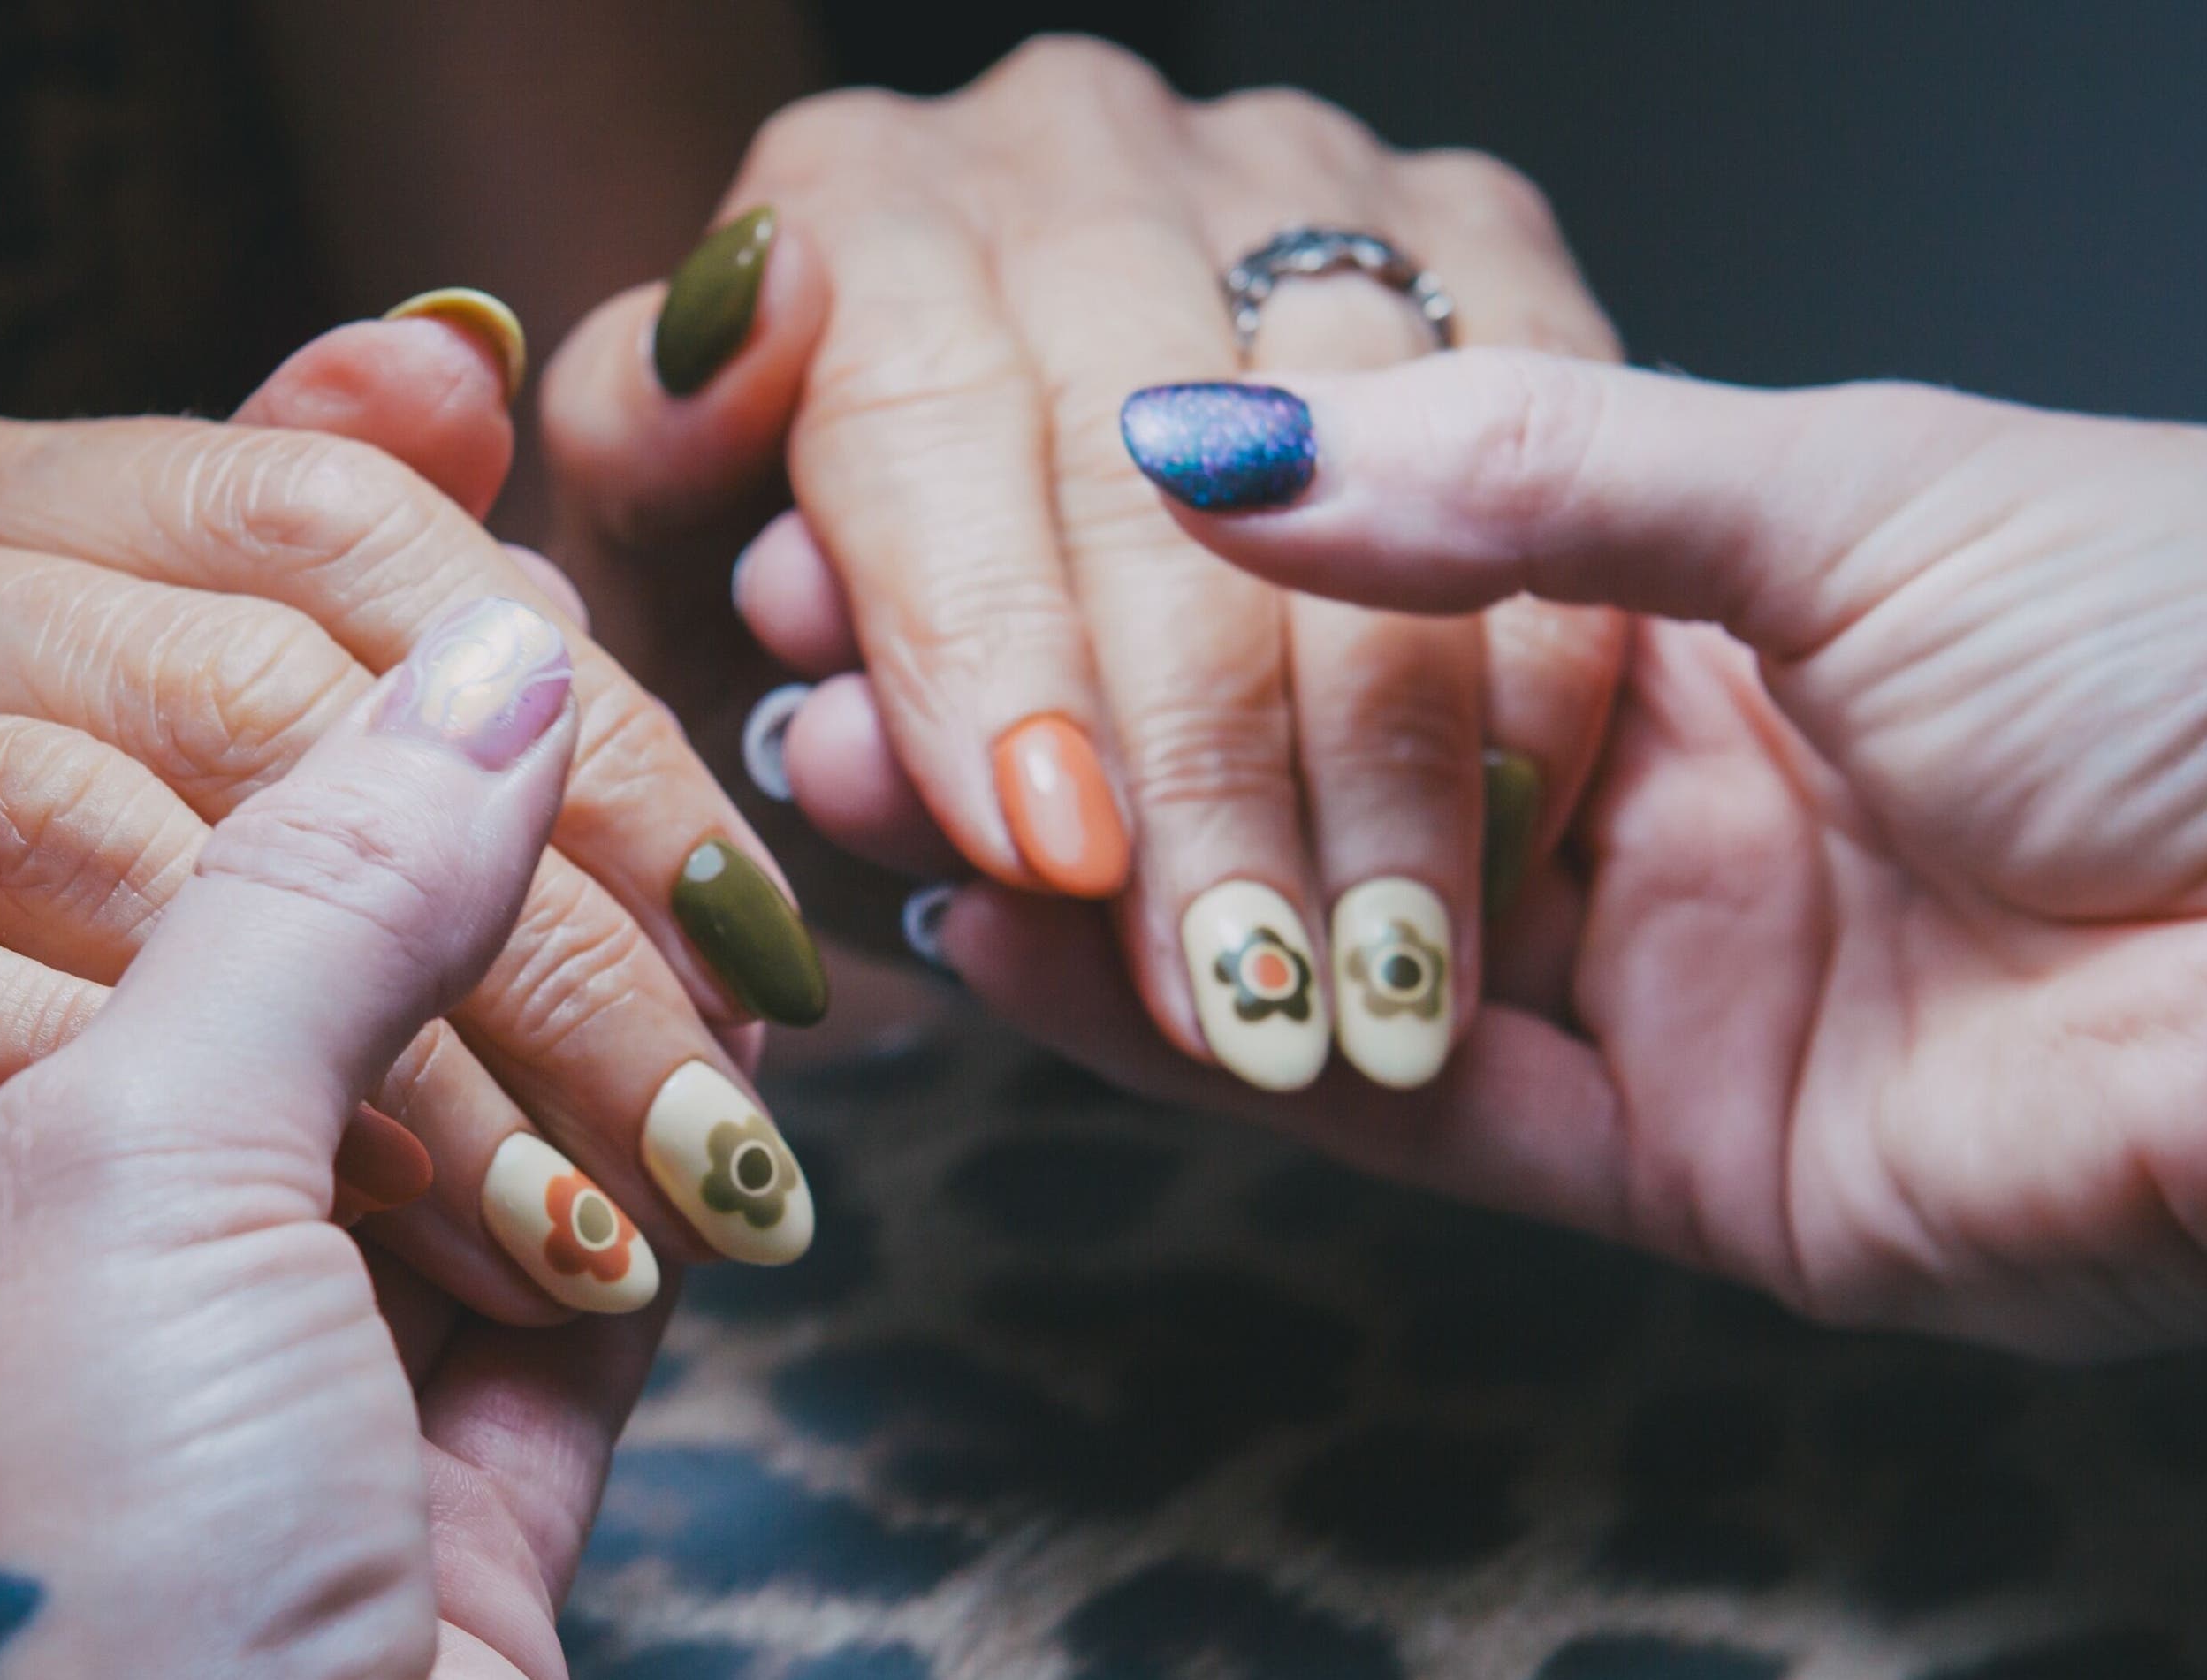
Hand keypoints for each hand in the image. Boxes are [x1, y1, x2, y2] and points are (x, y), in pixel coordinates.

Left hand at [0, 313, 830, 1659]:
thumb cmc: (64, 1620)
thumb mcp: (124, 1166)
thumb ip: (309, 890)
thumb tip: (489, 640)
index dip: (144, 786)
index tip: (322, 653)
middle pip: (191, 1071)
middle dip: (381, 935)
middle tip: (547, 759)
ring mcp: (205, 1505)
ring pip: (387, 1210)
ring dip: (535, 1088)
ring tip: (677, 929)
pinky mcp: (407, 1605)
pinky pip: (526, 1363)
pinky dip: (621, 1248)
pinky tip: (699, 1128)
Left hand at [541, 35, 1627, 1094]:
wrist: (966, 511)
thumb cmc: (802, 580)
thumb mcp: (666, 557)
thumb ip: (658, 464)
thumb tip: (731, 335)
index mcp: (857, 200)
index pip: (932, 423)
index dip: (995, 658)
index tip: (1049, 856)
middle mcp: (1077, 151)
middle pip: (1166, 468)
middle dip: (1203, 773)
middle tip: (1229, 1001)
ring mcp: (1293, 179)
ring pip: (1381, 473)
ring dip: (1384, 772)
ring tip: (1371, 998)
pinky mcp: (1471, 235)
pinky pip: (1548, 467)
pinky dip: (1527, 691)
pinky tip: (1498, 874)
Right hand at [941, 351, 2206, 1436]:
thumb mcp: (1867, 484)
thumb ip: (1538, 477)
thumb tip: (1232, 432)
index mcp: (1748, 574)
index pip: (1395, 563)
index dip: (1176, 547)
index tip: (967, 498)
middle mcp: (1692, 782)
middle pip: (1325, 761)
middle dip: (1085, 721)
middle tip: (847, 673)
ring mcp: (1682, 986)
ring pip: (1334, 942)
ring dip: (1099, 885)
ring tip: (871, 806)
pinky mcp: (1692, 1172)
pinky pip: (1417, 1114)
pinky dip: (1219, 1051)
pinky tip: (1022, 969)